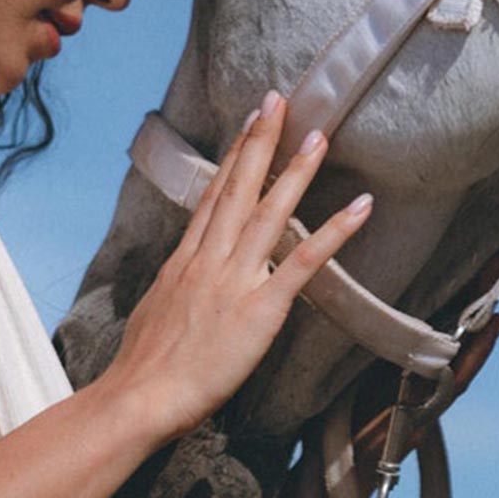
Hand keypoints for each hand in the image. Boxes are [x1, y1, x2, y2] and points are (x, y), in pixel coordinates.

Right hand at [107, 92, 371, 443]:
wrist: (139, 397)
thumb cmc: (143, 370)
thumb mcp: (153, 314)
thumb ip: (174, 291)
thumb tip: (181, 283)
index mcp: (184, 261)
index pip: (213, 196)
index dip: (233, 156)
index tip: (249, 123)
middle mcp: (208, 260)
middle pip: (237, 188)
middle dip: (260, 141)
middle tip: (278, 100)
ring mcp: (234, 280)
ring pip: (269, 213)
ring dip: (296, 171)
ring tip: (318, 135)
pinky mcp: (259, 308)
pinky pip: (303, 263)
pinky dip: (333, 232)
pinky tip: (359, 209)